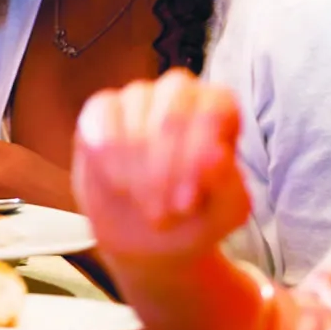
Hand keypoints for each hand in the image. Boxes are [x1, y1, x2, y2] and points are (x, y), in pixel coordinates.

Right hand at [72, 69, 250, 263]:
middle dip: (164, 171)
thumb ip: (228, 185)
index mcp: (219, 107)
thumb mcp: (224, 212)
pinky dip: (108, 156)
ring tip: (143, 205)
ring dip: (137, 169)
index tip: (185, 204)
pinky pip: (102, 117)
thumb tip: (219, 155)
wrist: (149, 236)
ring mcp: (140, 97)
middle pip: (173, 113)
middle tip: (162, 216)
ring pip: (136, 116)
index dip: (197, 157)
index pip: (213, 111)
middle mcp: (181, 93)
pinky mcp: (103, 108)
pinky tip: (118, 185)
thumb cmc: (196, 216)